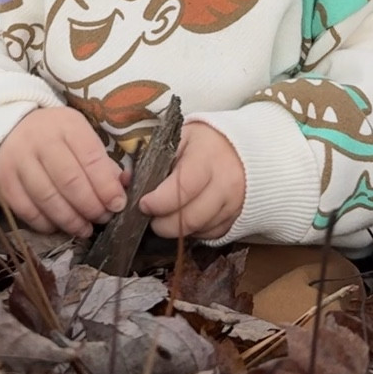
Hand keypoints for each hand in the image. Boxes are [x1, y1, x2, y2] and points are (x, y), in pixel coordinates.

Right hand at [0, 107, 128, 238]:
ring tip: (84, 228)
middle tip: (102, 218)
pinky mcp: (2, 180)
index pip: (91, 158)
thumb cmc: (55, 135)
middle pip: (70, 182)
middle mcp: (40, 139)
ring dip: (71, 220)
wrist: (10, 127)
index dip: (107, 186)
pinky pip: (26, 210)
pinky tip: (59, 226)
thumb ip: (102, 163)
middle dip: (91, 207)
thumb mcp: (81, 136)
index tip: (118, 205)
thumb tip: (120, 193)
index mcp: (67, 125)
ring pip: (48, 199)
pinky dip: (46, 224)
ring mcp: (17, 160)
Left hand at [139, 122, 244, 240]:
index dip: (159, 202)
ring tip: (165, 216)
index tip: (144, 204)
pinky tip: (186, 218)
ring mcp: (234, 203)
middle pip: (190, 218)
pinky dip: (194, 231)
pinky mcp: (237, 217)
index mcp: (207, 158)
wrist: (244, 148)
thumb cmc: (205, 142)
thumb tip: (128, 181)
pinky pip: (211, 234)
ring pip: (199, 230)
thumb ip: (154, 158)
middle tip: (150, 216)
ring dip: (177, 229)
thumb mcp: (180, 139)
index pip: (182, 189)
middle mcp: (225, 183)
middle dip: (162, 224)